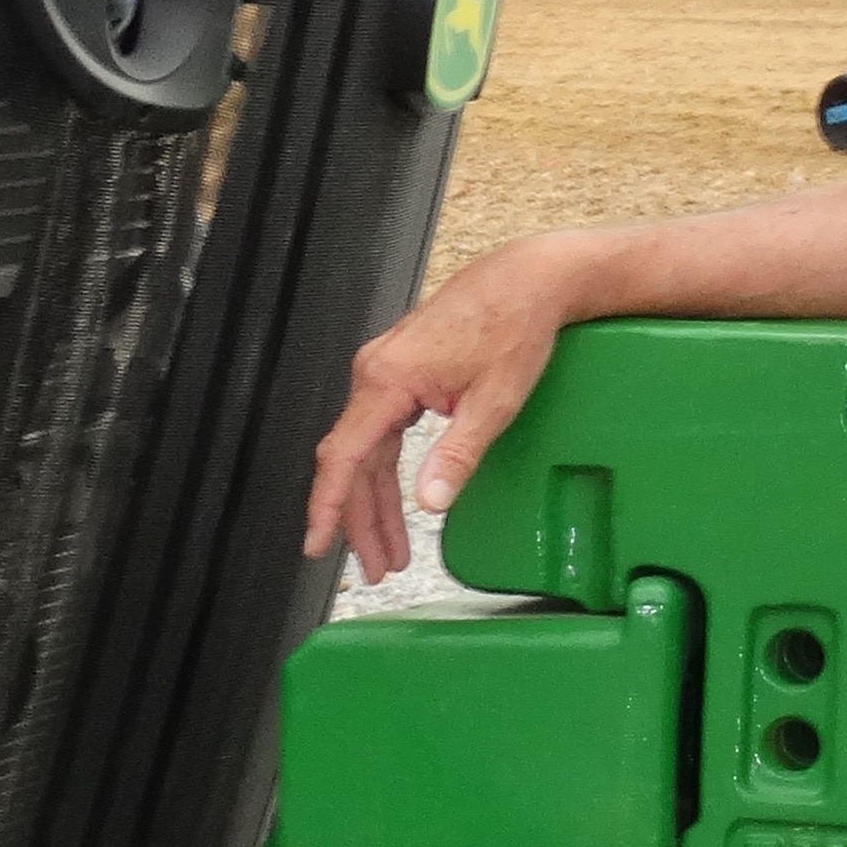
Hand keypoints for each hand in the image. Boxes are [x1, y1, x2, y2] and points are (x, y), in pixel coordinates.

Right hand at [304, 234, 597, 579]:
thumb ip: (457, 455)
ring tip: (389, 551)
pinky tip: (396, 501)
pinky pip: (382, 432)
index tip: (317, 543)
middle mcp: (375, 372)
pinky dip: (387, 472)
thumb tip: (429, 503)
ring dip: (377, 501)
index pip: (344, 456)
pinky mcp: (402, 371)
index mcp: (386, 379)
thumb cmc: (514, 325)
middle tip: (377, 568)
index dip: (328, 506)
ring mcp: (386, 370)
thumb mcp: (494, 401)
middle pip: (354, 461)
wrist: (529, 278)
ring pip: (369, 451)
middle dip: (361, 520)